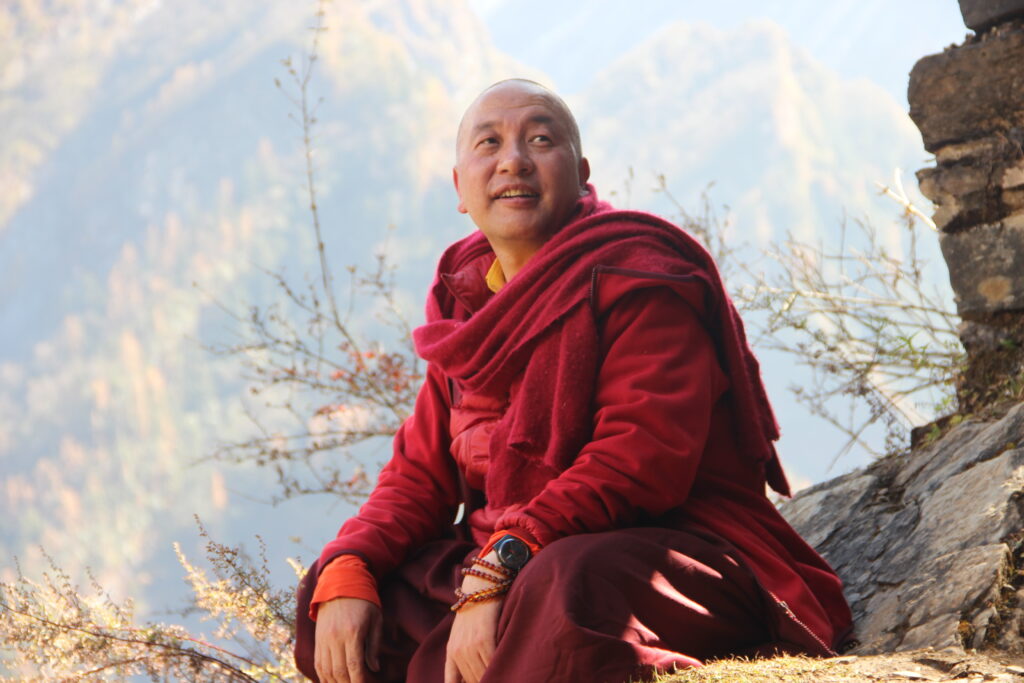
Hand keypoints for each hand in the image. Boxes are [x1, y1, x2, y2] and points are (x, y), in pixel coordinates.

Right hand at [314, 597, 381, 682]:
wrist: (341, 582)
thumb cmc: (364, 601)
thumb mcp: (376, 620)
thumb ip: (374, 645)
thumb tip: (375, 668)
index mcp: (353, 632)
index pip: (354, 666)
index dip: (360, 681)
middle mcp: (335, 638)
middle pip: (339, 672)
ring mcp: (324, 639)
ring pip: (326, 671)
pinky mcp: (318, 639)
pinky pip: (318, 663)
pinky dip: (324, 676)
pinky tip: (332, 681)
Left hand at [444, 551, 504, 682]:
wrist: (481, 584)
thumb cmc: (477, 610)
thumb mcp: (463, 634)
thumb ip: (464, 656)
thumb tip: (471, 678)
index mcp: (452, 651)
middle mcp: (458, 650)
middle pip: (473, 680)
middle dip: (486, 680)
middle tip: (499, 679)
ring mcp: (470, 645)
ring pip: (482, 674)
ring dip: (495, 677)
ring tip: (507, 677)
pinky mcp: (484, 638)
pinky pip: (492, 662)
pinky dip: (500, 668)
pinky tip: (508, 671)